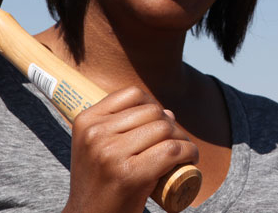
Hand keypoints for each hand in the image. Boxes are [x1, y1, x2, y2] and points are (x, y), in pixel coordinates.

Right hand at [62, 86, 198, 212]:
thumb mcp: (96, 147)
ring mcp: (111, 153)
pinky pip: (172, 150)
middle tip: (175, 143)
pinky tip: (191, 158)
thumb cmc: (100, 182)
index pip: (132, 94)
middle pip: (153, 112)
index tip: (159, 124)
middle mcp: (95, 134)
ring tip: (183, 152)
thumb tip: (168, 112)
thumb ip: (121, 125)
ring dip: (182, 139)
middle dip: (171, 125)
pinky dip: (189, 152)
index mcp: (86, 121)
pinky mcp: (130, 174)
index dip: (153, 105)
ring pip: (165, 128)